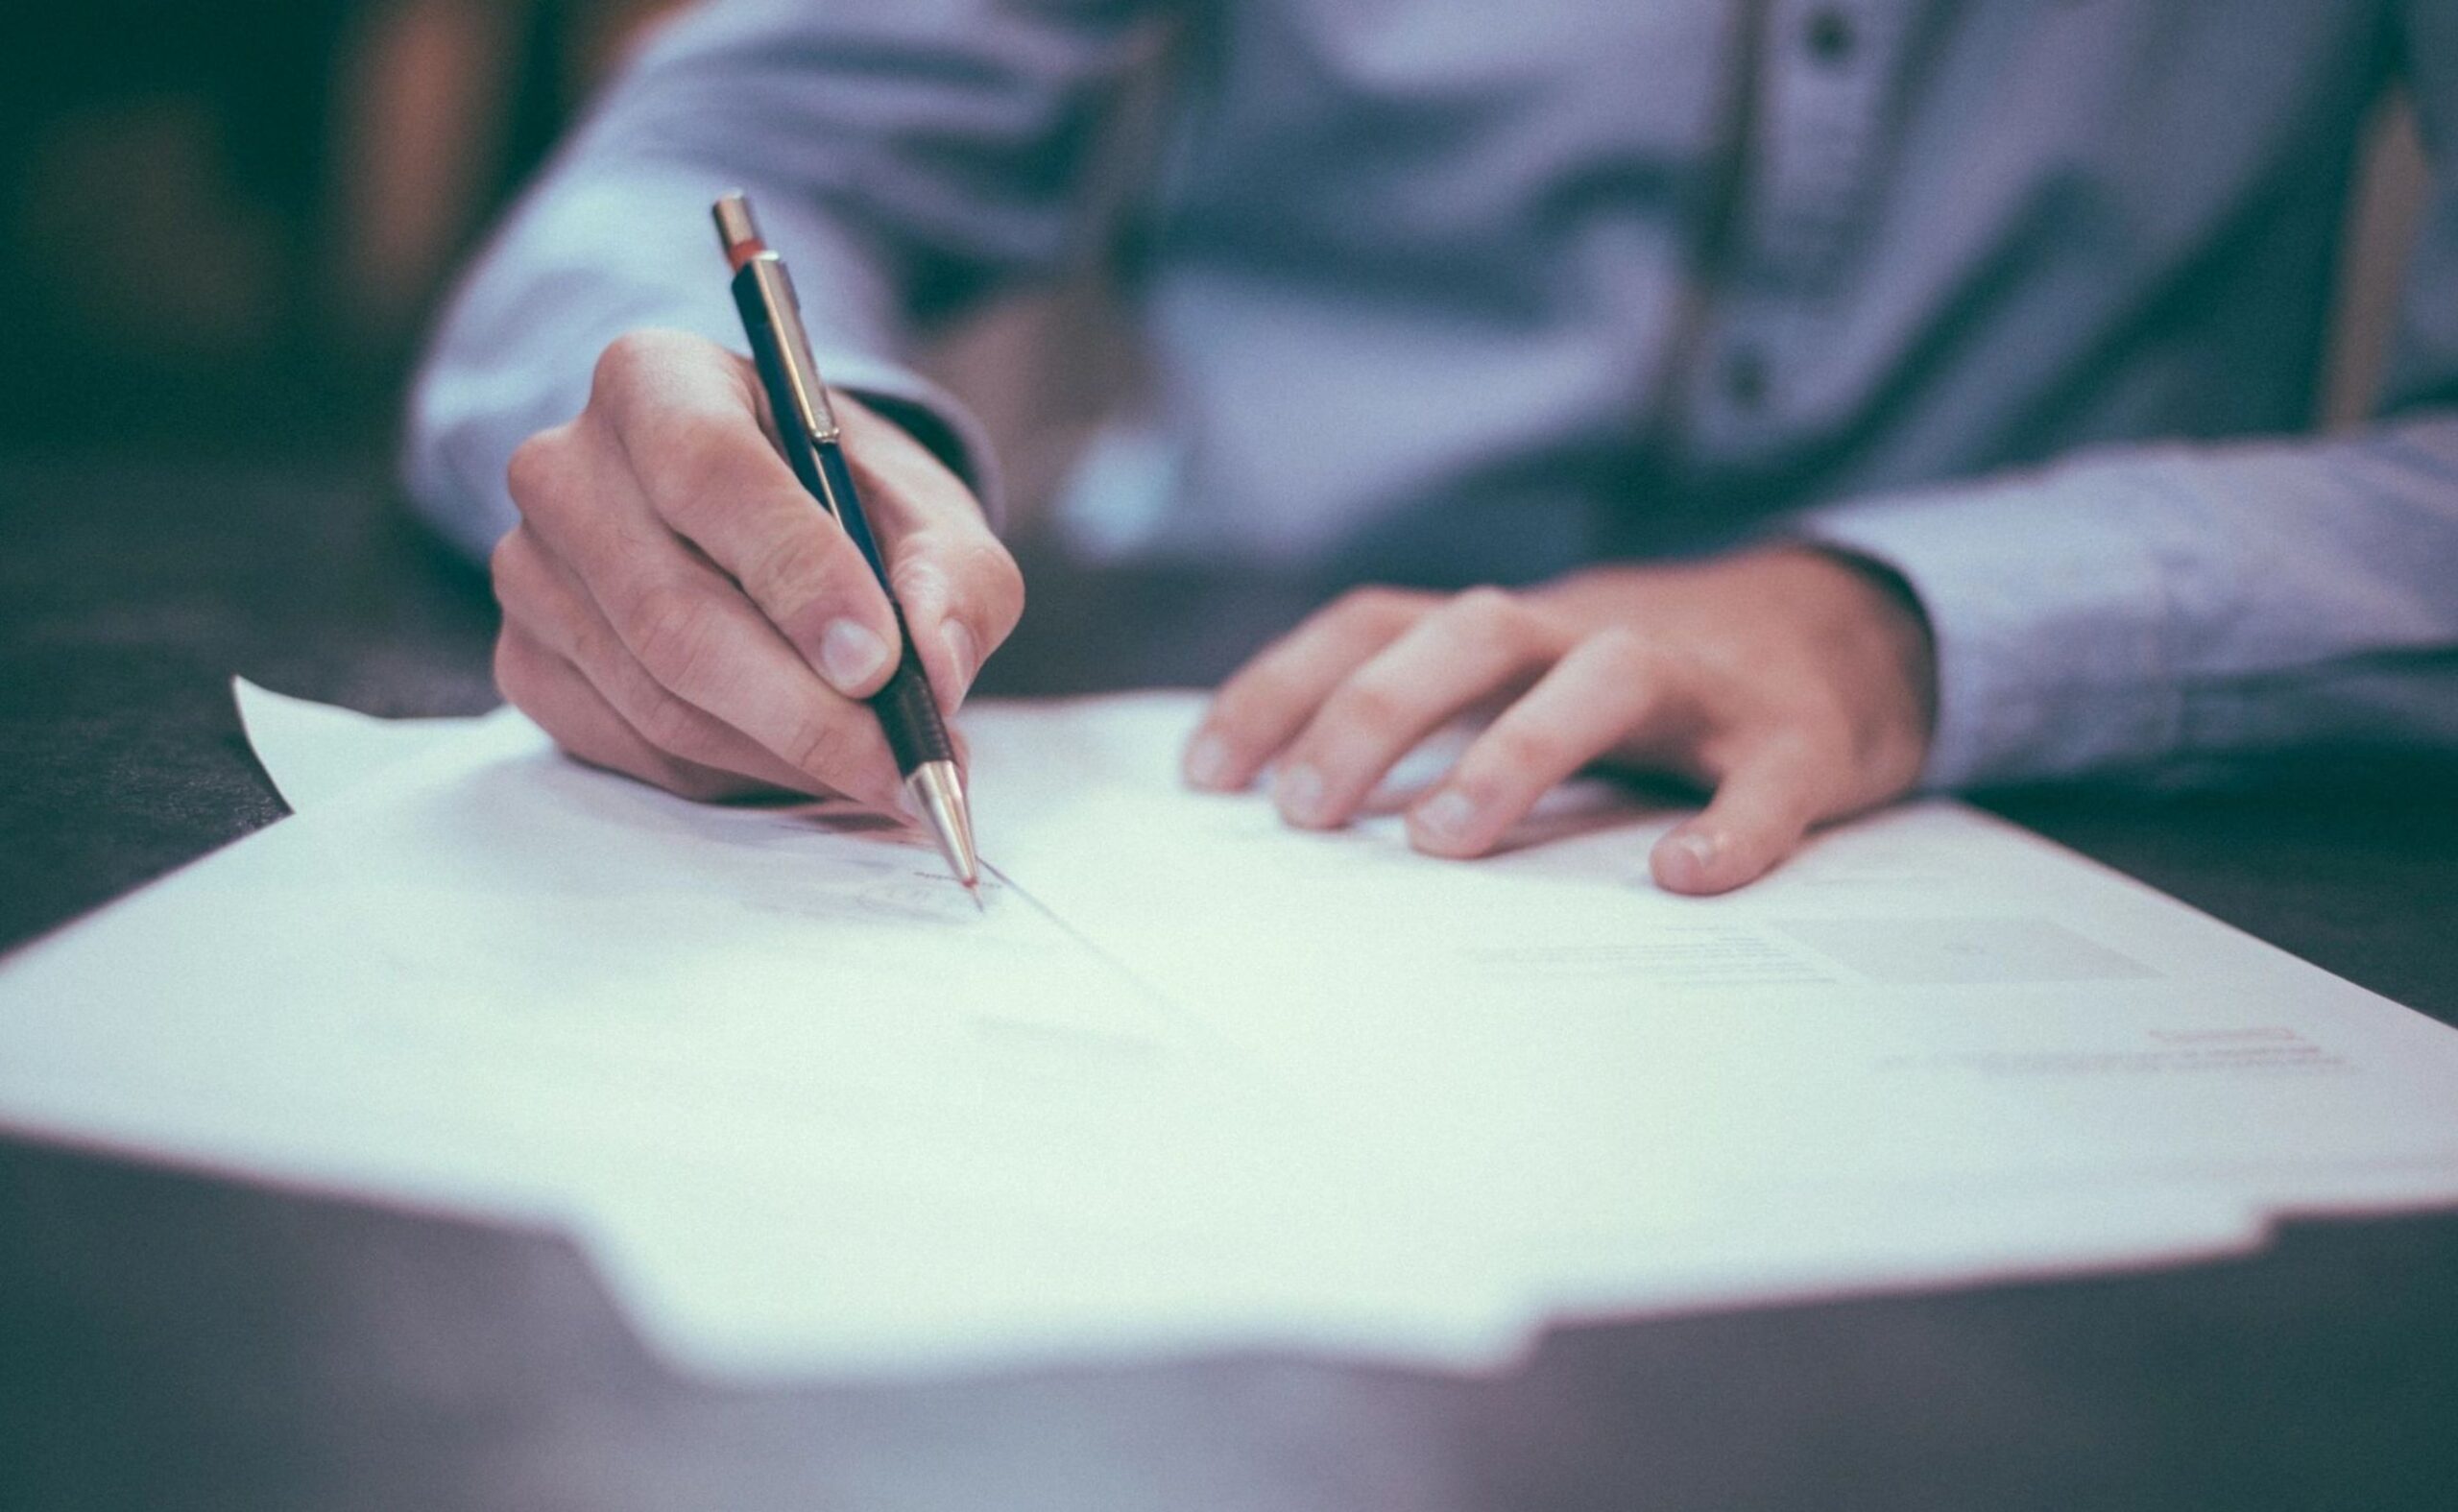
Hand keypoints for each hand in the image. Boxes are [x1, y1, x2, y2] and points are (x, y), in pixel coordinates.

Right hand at [491, 329, 1022, 808]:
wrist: (767, 523)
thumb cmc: (845, 503)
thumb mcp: (928, 511)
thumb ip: (954, 576)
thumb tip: (936, 667)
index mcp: (657, 380)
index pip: (709, 472)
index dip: (797, 575)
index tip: (879, 663)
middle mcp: (566, 468)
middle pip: (673, 613)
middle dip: (805, 710)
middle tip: (903, 765)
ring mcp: (531, 571)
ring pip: (659, 699)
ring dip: (784, 755)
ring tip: (880, 769)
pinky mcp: (527, 661)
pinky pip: (634, 748)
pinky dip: (735, 774)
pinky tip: (801, 760)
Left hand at [1182, 547, 1936, 893]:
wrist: (1852, 633)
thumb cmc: (1651, 685)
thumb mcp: (1530, 679)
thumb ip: (1435, 721)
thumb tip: (1288, 809)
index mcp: (1514, 631)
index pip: (1377, 624)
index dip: (1285, 686)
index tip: (1205, 776)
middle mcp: (1591, 634)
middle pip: (1472, 632)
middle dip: (1376, 712)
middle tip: (1305, 814)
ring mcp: (1700, 682)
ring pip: (1604, 677)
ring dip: (1515, 750)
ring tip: (1443, 842)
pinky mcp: (1798, 737)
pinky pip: (1765, 777)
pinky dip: (1729, 824)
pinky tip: (1683, 877)